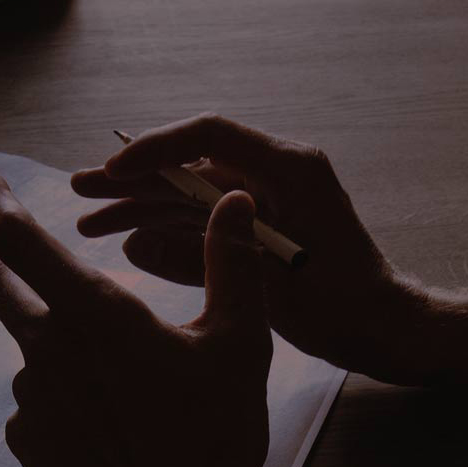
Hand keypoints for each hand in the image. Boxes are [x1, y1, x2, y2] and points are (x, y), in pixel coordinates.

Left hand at [0, 164, 273, 466]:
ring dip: (55, 341)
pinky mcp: (28, 442)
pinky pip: (37, 401)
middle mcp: (50, 351)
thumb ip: (232, 262)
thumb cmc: (217, 439)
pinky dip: (62, 395)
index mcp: (97, 314)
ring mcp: (32, 400)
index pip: (21, 239)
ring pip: (32, 348)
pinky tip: (109, 423)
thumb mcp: (239, 343)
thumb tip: (234, 197)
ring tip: (122, 381)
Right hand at [73, 114, 438, 384]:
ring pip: (191, 195)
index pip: (210, 135)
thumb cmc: (347, 307)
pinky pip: (205, 222)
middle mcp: (275, 174)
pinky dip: (167, 231)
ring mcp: (266, 201)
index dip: (155, 148)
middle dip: (134, 180)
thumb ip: (202, 260)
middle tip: (79, 190)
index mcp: (289, 169)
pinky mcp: (261, 228)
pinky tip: (127, 243)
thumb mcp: (271, 285)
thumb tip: (136, 243)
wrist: (387, 331)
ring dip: (142, 207)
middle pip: (191, 165)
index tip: (112, 171)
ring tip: (88, 221)